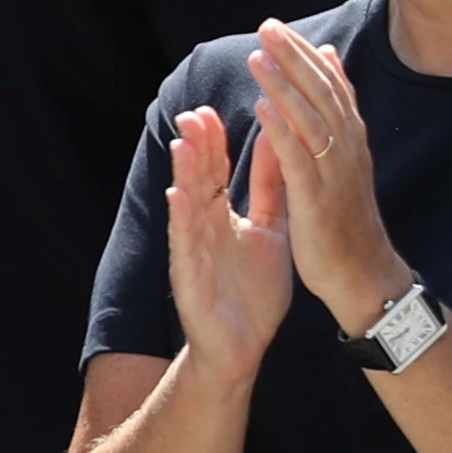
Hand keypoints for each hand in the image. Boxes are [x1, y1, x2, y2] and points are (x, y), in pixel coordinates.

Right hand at [157, 103, 296, 375]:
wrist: (245, 344)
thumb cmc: (254, 288)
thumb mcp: (270, 228)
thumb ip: (270, 188)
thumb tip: (274, 141)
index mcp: (223, 218)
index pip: (216, 173)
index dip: (214, 142)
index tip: (212, 108)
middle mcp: (204, 231)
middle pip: (198, 183)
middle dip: (195, 149)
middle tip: (192, 112)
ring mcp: (195, 254)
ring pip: (188, 208)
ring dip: (185, 176)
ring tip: (182, 143)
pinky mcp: (191, 279)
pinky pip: (186, 246)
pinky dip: (182, 220)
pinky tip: (177, 196)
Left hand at [248, 19, 405, 329]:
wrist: (363, 273)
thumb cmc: (348, 220)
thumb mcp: (345, 166)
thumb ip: (335, 121)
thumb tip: (327, 72)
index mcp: (352, 140)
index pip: (330, 85)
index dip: (304, 55)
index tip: (279, 27)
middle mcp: (348, 148)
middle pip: (321, 92)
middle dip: (293, 58)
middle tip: (267, 26)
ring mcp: (335, 172)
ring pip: (310, 118)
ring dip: (284, 85)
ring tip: (259, 56)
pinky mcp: (318, 198)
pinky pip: (299, 158)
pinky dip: (282, 130)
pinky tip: (262, 108)